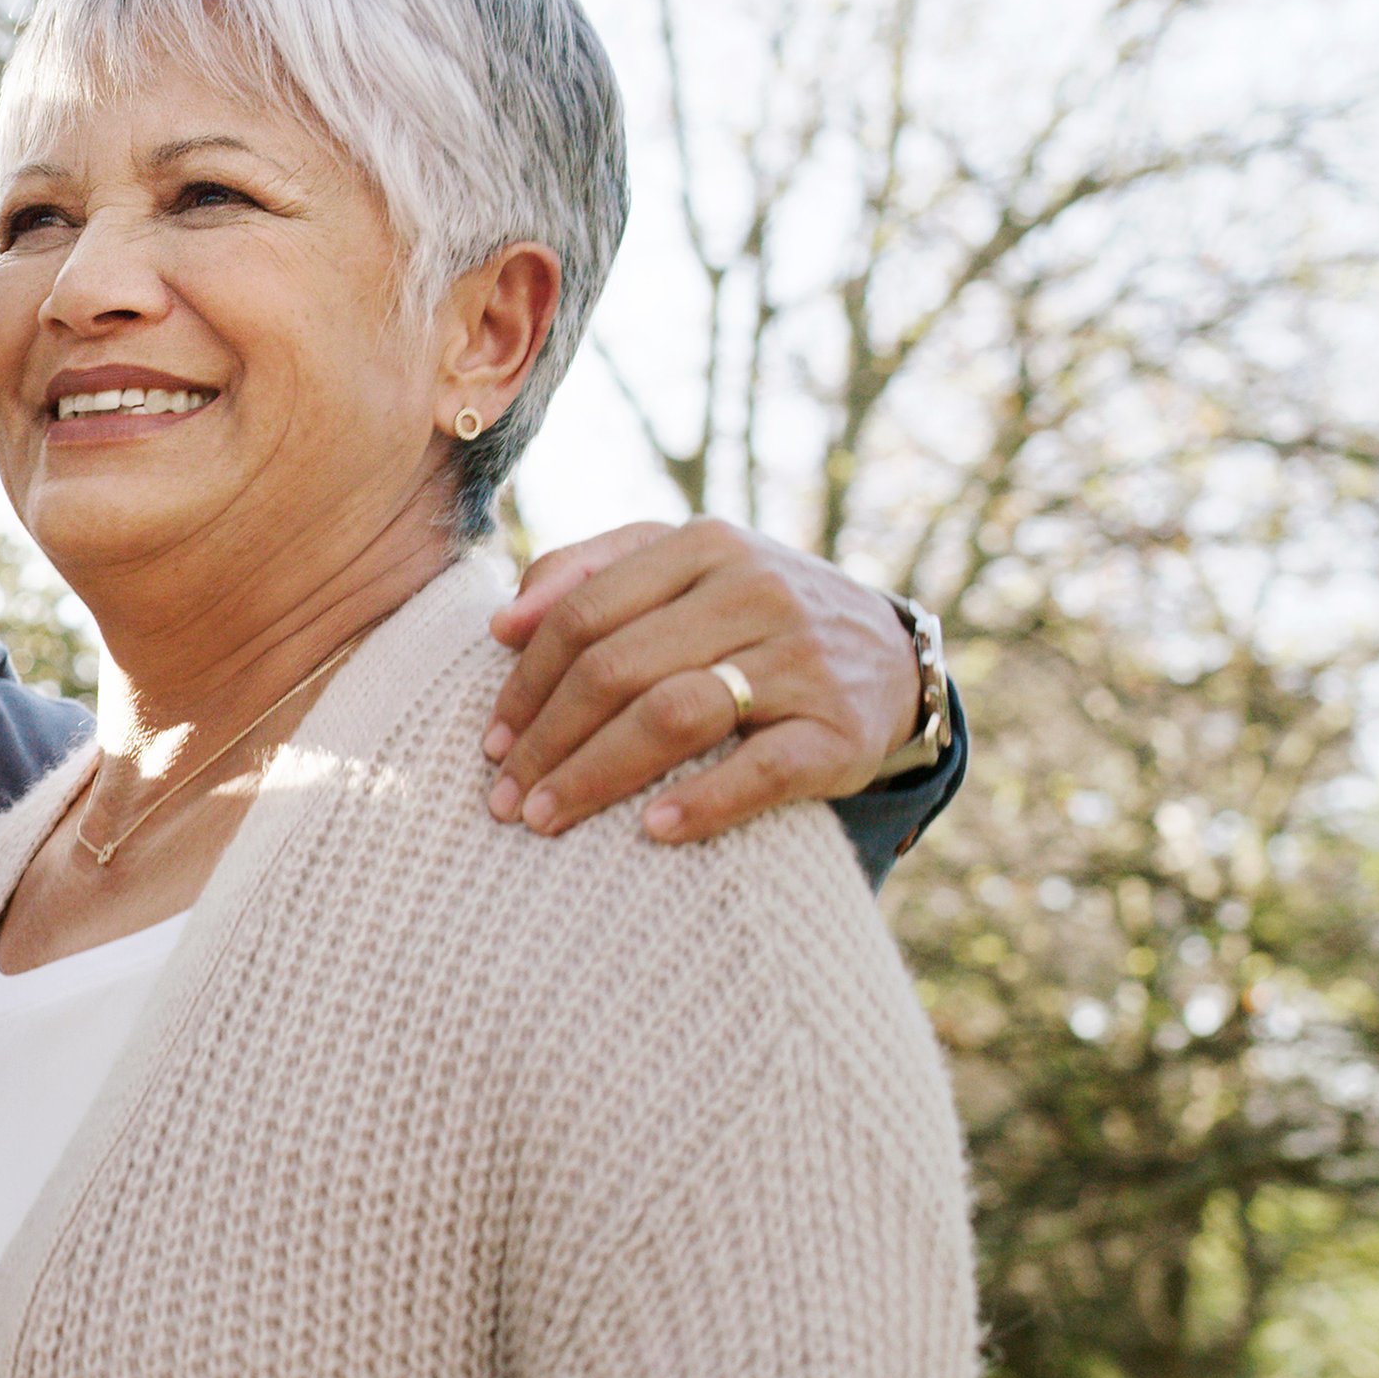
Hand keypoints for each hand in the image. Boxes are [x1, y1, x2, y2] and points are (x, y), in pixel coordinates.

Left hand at [482, 517, 919, 844]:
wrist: (888, 656)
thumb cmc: (750, 616)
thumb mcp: (682, 569)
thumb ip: (588, 573)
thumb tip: (504, 622)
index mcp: (703, 547)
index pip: (584, 614)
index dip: (525, 683)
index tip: (489, 741)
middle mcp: (755, 592)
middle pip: (616, 668)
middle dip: (546, 739)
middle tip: (503, 797)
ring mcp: (800, 659)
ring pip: (672, 715)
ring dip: (596, 774)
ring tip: (545, 818)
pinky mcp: (839, 728)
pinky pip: (761, 769)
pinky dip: (702, 801)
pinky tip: (650, 830)